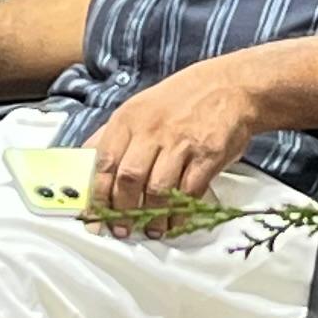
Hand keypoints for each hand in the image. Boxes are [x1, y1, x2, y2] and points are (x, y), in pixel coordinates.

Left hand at [85, 56, 268, 231]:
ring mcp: (181, 143)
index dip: (97, 195)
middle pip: (128, 179)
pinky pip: (188, 193)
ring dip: (151, 217)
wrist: (233, 87)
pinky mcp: (207, 156)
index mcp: (130, 118)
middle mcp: (153, 130)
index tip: (95, 218)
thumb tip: (85, 160)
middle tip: (122, 230)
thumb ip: (114, 133)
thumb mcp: (141, 106)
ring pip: (156, 190)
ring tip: (151, 230)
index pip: (105, 162)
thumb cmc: (182, 99)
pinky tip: (174, 222)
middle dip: (122, 211)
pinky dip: (179, 214)